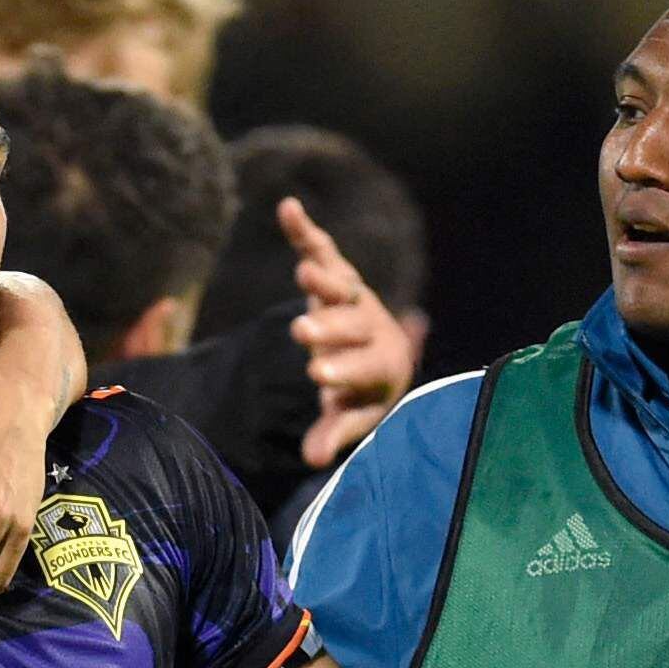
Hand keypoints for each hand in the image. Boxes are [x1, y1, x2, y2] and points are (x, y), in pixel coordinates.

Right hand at [283, 199, 424, 468]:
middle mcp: (371, 325)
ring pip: (341, 285)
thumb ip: (333, 431)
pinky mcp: (336, 273)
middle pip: (351, 325)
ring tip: (305, 276)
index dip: (342, 369)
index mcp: (381, 364)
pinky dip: (304, 230)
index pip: (362, 367)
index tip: (316, 373)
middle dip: (328, 328)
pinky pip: (321, 249)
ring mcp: (354, 296)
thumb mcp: (351, 414)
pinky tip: (287, 207)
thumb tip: (311, 460)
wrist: (379, 350)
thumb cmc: (361, 391)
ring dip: (324, 280)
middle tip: (303, 332)